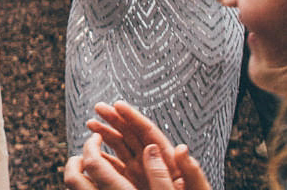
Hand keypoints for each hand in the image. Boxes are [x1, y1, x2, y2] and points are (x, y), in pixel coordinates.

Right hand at [85, 101, 201, 189]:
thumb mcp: (195, 188)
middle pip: (132, 135)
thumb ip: (189, 169)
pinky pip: (116, 167)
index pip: (148, 133)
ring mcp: (142, 174)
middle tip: (99, 108)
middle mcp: (153, 163)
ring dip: (106, 134)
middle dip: (114, 119)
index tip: (118, 105)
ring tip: (92, 124)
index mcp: (169, 160)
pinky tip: (94, 152)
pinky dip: (104, 157)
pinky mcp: (133, 185)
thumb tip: (181, 148)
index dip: (132, 117)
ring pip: (121, 148)